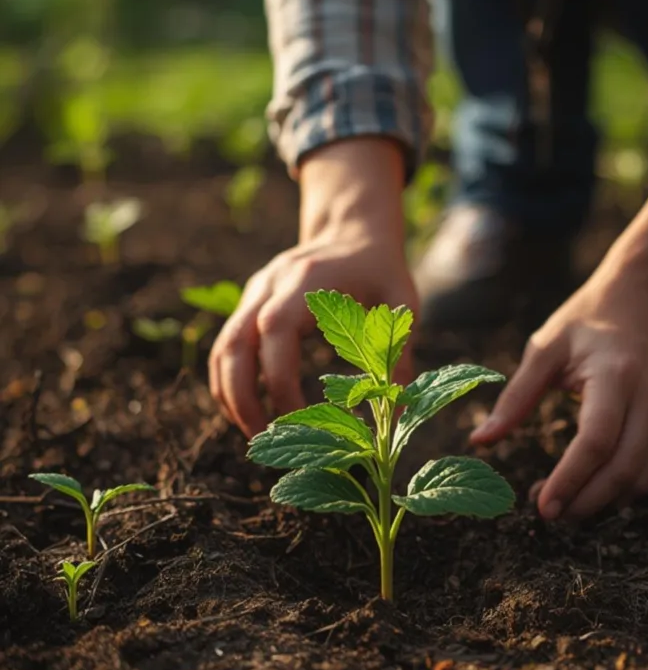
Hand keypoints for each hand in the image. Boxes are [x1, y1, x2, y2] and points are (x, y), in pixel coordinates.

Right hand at [209, 138, 415, 435]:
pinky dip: (230, 381)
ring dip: (230, 395)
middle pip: (235, 344)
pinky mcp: (249, 303)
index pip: (276, 334)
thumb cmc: (381, 271)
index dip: (281, 383)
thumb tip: (395, 414)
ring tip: (255, 434)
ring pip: (222, 348)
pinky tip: (250, 410)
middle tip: (264, 439)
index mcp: (306, 281)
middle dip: (243, 398)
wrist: (352, 230)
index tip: (302, 420)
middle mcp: (270, 284)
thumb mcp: (402, 307)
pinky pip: (226, 346)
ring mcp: (254, 292)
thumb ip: (397, 357)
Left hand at [470, 261, 647, 519]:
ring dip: (602, 503)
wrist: (645, 298)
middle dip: (585, 502)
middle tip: (546, 514)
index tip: (540, 507)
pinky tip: (587, 491)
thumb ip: (515, 398)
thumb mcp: (545, 348)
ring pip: (641, 479)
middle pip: (623, 469)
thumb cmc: (587, 320)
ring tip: (561, 504)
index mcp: (615, 376)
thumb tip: (478, 441)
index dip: (569, 480)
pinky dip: (621, 492)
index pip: (596, 441)